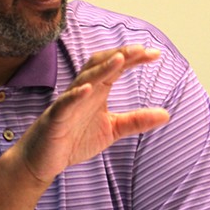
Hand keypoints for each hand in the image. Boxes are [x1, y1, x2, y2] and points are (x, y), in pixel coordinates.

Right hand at [17, 45, 170, 183]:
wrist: (43, 160)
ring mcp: (67, 103)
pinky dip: (75, 95)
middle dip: (120, 55)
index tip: (155, 53)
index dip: (133, 58)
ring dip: (102, 69)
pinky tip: (88, 89)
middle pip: (100, 65)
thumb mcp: (112, 129)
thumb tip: (167, 114)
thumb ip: (136, 120)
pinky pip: (65, 103)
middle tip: (141, 49)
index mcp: (97, 91)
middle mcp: (82, 92)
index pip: (116, 68)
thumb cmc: (74, 139)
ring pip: (84, 79)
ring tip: (120, 59)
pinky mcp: (55, 119)